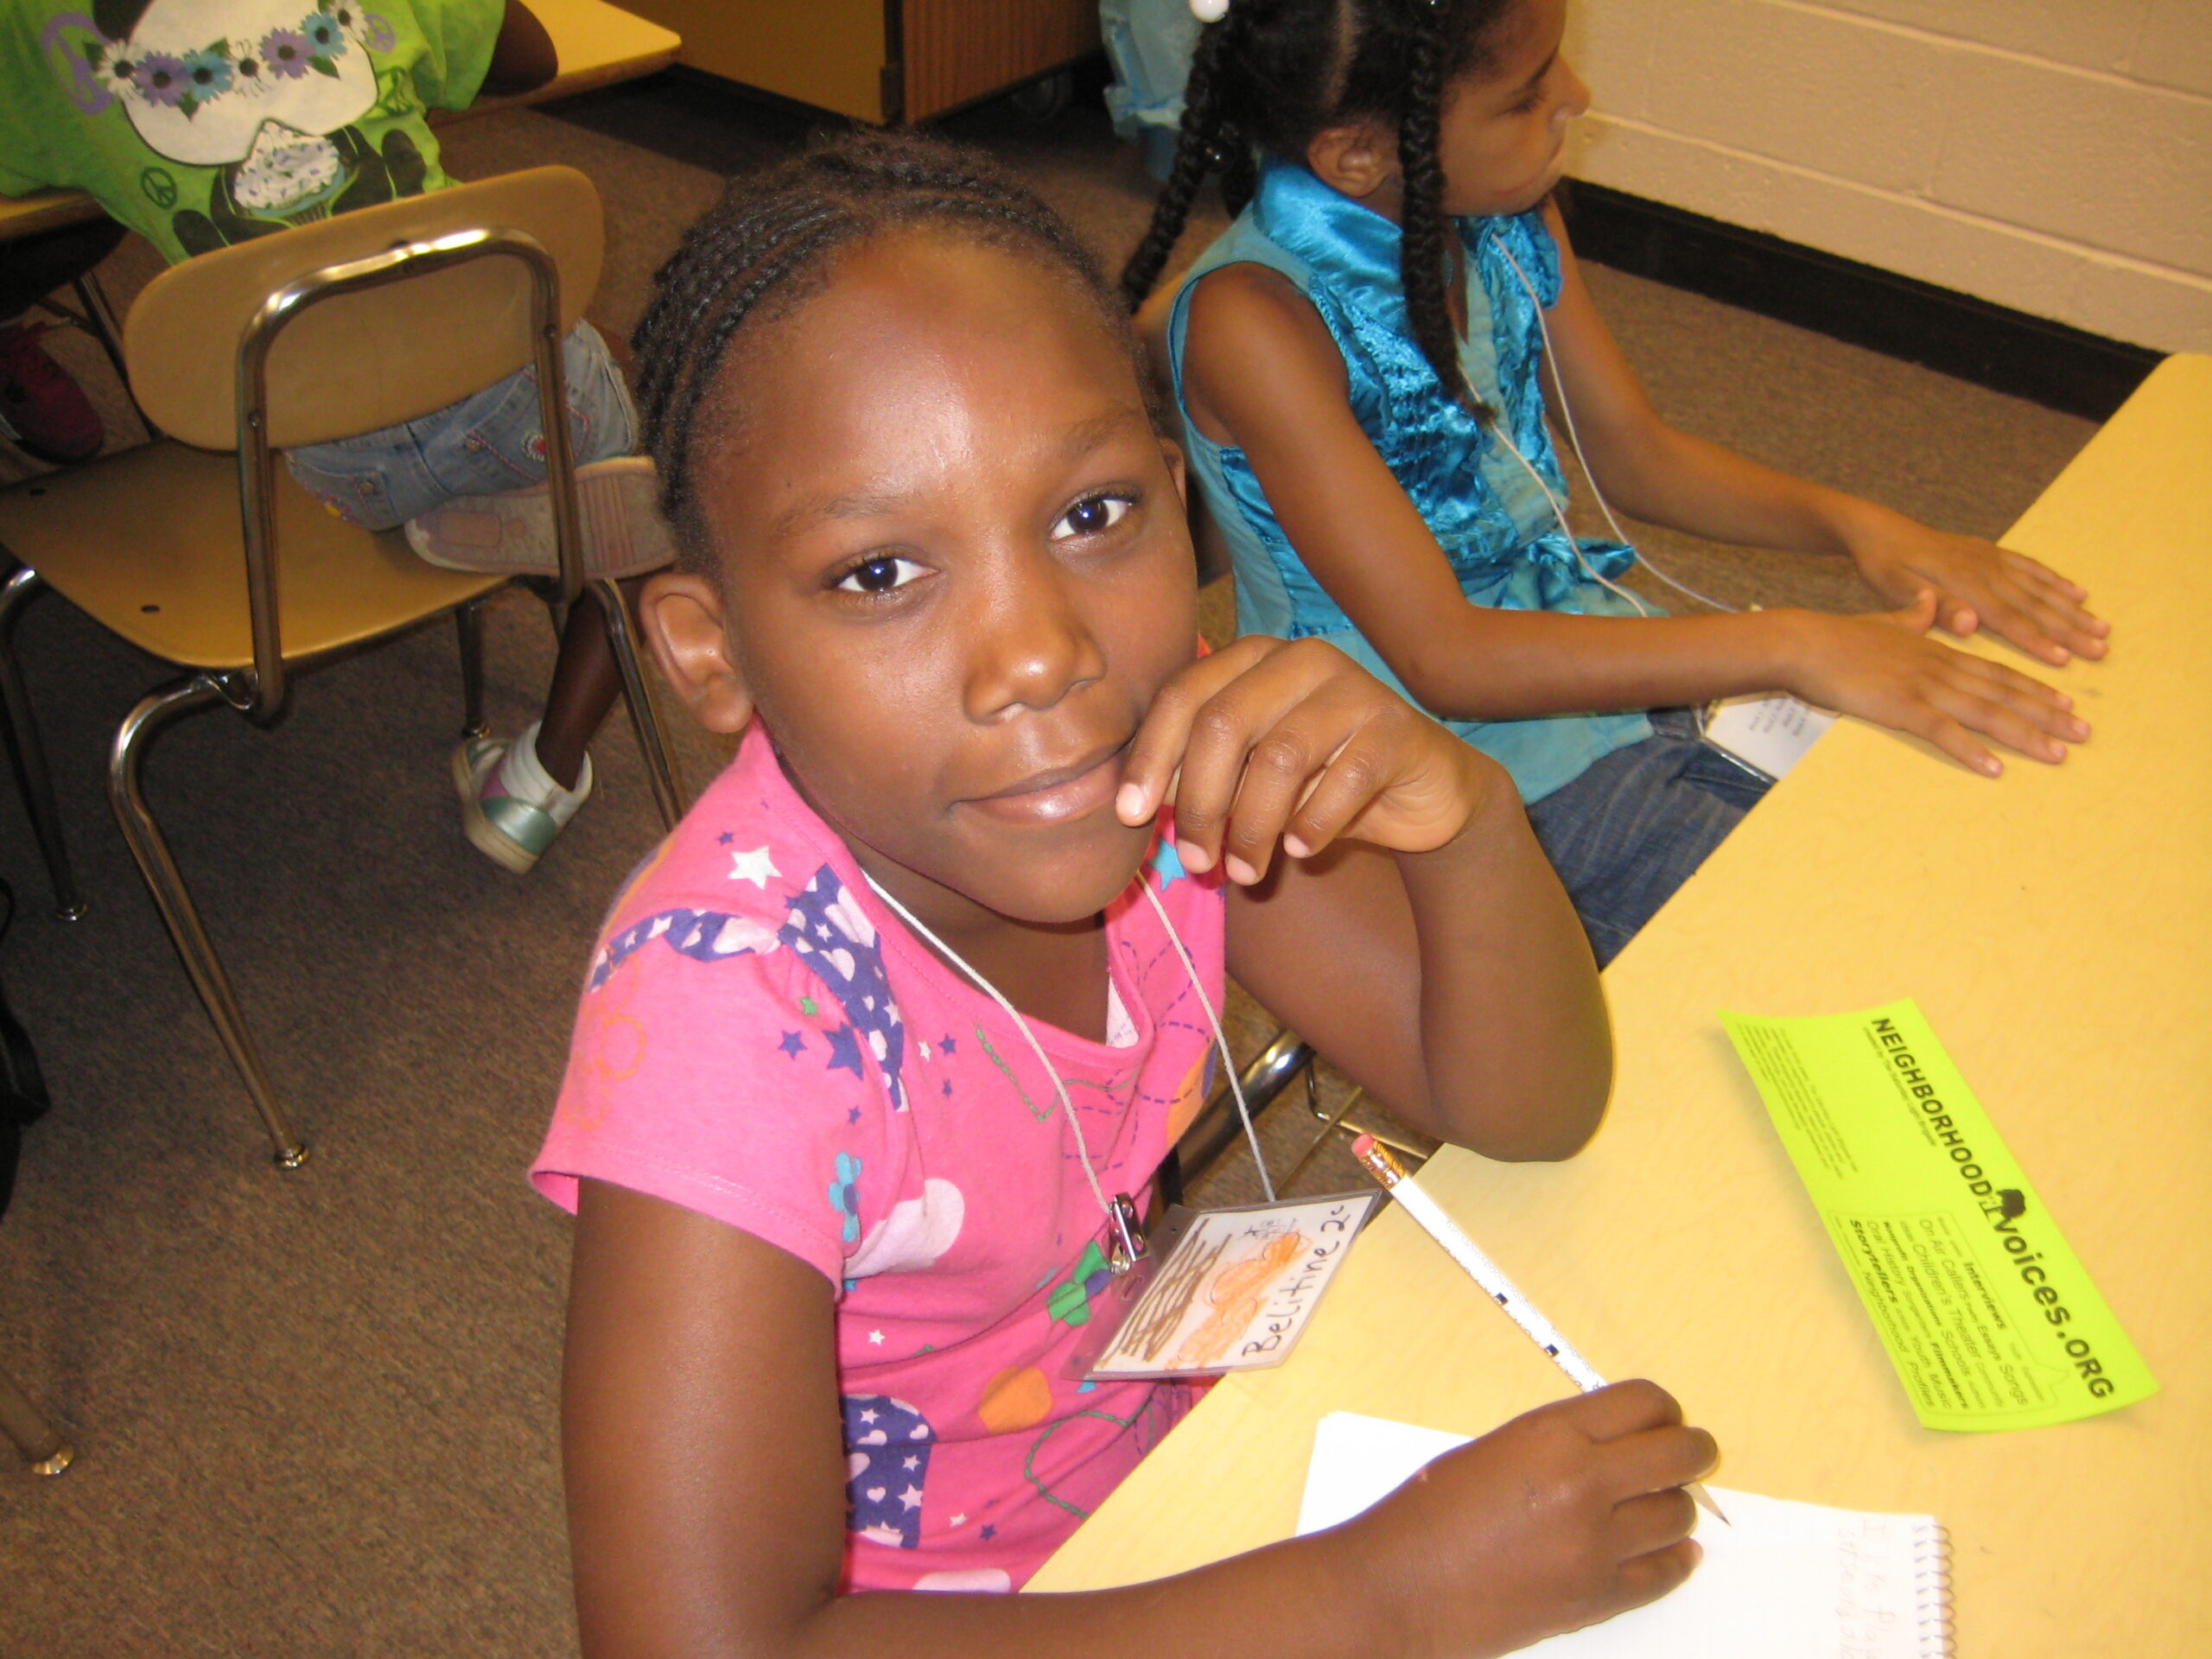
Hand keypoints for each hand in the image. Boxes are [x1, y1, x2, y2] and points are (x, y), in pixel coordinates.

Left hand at [1115, 636, 1499, 884]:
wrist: (1423, 789)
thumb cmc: (1320, 780)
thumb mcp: (1250, 776)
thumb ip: (1199, 776)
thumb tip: (1137, 806)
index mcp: (1253, 658)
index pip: (1183, 695)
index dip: (1151, 756)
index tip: (1133, 816)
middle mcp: (1301, 660)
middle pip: (1224, 724)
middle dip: (1201, 802)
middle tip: (1197, 860)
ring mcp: (1354, 688)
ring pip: (1280, 757)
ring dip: (1253, 827)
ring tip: (1246, 872)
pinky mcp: (1396, 728)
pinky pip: (1343, 780)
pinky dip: (1314, 823)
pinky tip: (1301, 849)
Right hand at [1334, 1382, 1714, 1658]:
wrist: (1400, 1588)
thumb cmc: (1427, 1517)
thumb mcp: (1495, 1448)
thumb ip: (1562, 1440)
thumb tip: (1619, 1444)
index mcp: (1550, 1435)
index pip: (1645, 1402)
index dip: (1664, 1410)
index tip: (1665, 1419)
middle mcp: (1582, 1484)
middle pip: (1680, 1455)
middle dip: (1689, 1452)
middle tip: (1684, 1457)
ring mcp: (1596, 1546)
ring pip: (1681, 1515)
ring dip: (1673, 1507)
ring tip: (1654, 1506)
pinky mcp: (1598, 1598)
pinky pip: (1666, 1573)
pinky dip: (1674, 1558)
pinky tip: (1668, 1548)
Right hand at [1783, 593, 2088, 775]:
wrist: (1804, 642)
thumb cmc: (1836, 637)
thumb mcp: (1884, 621)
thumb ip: (1913, 618)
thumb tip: (1931, 605)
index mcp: (1937, 651)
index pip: (1997, 671)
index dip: (2034, 688)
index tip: (2065, 703)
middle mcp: (1939, 667)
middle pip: (2004, 692)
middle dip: (2046, 714)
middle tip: (2082, 732)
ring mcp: (1922, 687)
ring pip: (1985, 712)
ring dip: (2024, 733)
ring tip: (2056, 752)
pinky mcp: (1900, 706)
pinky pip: (1943, 732)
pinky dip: (1971, 750)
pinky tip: (1994, 767)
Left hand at [1849, 518, 2106, 666]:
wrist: (1879, 529)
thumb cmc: (1885, 565)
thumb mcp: (1897, 588)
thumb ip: (1935, 605)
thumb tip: (1970, 624)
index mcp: (1965, 584)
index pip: (2008, 618)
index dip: (2037, 641)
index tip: (2065, 660)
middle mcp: (1987, 569)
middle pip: (2036, 604)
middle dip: (2070, 629)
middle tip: (2101, 650)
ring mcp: (1992, 558)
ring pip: (2042, 587)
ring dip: (2073, 609)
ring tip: (2103, 627)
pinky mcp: (1992, 552)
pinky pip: (2033, 568)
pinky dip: (2058, 581)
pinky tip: (2078, 592)